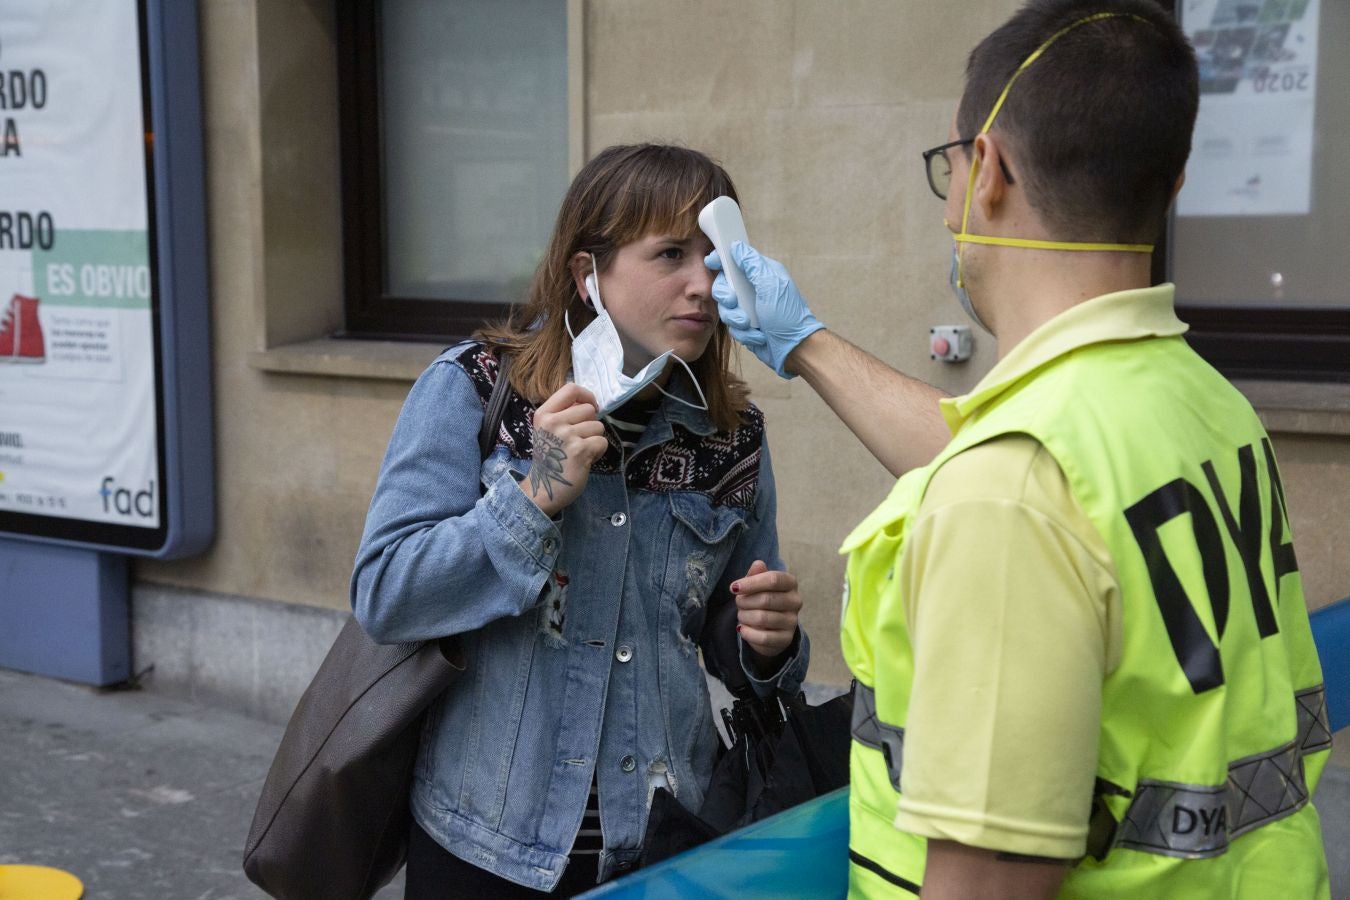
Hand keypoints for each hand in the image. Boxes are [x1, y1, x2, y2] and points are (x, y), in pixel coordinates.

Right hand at [519, 384, 608, 516]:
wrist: (544, 488)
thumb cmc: (550, 458)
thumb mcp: (549, 430)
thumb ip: (564, 414)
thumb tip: (590, 404)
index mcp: (544, 414)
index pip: (571, 389)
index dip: (587, 395)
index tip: (591, 406)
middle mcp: (553, 422)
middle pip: (588, 409)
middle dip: (591, 424)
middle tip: (580, 439)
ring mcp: (566, 436)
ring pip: (598, 426)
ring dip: (594, 439)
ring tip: (581, 451)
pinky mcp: (580, 451)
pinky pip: (602, 442)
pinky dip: (598, 451)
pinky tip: (586, 459)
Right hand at [705, 240, 825, 377]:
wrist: (794, 349)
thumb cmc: (788, 316)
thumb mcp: (771, 284)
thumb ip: (752, 264)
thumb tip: (737, 247)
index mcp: (761, 274)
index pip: (735, 261)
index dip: (721, 260)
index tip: (712, 262)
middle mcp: (753, 290)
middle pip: (723, 286)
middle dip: (726, 297)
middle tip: (734, 302)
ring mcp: (748, 308)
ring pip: (725, 309)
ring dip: (736, 319)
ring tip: (750, 324)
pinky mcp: (745, 326)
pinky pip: (732, 327)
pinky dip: (744, 333)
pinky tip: (757, 335)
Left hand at [732, 560, 801, 666]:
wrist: (769, 627)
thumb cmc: (761, 599)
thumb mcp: (757, 584)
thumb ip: (756, 574)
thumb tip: (758, 564)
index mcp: (790, 583)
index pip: (773, 579)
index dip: (751, 583)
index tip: (734, 588)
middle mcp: (795, 601)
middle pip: (766, 599)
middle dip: (745, 601)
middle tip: (738, 603)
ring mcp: (792, 621)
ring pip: (763, 618)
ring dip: (745, 617)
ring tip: (741, 615)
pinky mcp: (786, 639)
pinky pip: (764, 637)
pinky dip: (748, 633)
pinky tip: (742, 629)